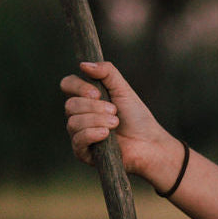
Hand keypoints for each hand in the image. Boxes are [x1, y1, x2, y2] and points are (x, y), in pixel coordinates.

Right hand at [60, 61, 179, 187]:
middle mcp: (79, 116)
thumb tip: (83, 64)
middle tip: (114, 111)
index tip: (97, 93)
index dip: (78, 87)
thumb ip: (107, 72)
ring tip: (115, 124)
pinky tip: (106, 134)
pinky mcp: (84, 153)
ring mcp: (80, 135)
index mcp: (85, 99)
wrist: (150, 143)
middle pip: (70, 105)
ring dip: (97, 120)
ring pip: (73, 122)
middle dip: (95, 107)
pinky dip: (92, 134)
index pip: (67, 85)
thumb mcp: (123, 89)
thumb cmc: (137, 118)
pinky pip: (77, 140)